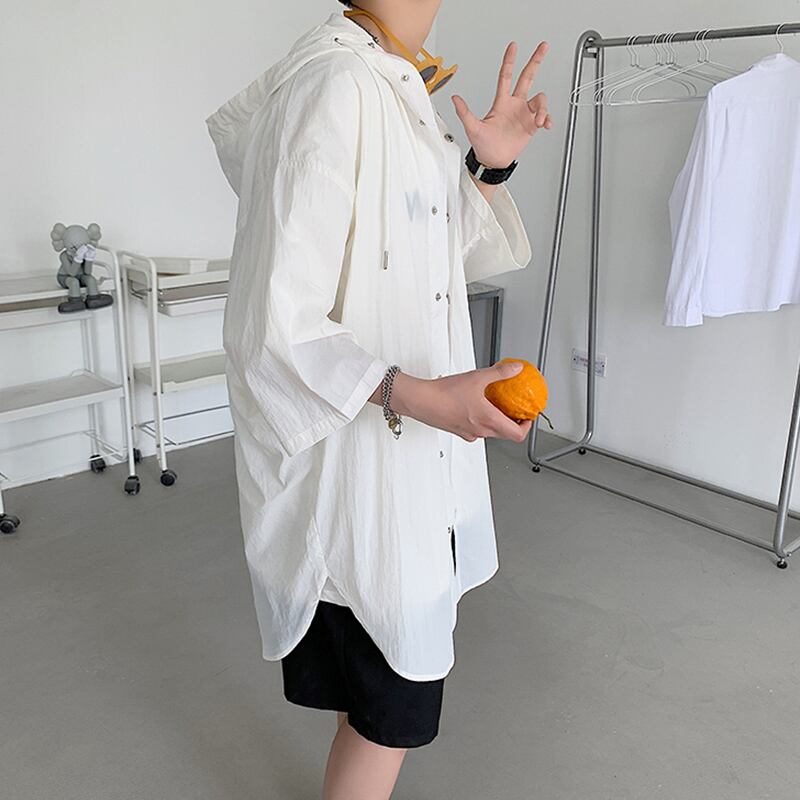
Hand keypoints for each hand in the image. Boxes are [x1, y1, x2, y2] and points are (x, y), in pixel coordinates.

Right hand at [389, 361, 532, 442]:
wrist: (420, 401)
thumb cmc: (444, 393)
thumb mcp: (477, 377)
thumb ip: (500, 373)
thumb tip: (516, 368)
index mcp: (488, 421)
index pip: (517, 434)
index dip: (527, 427)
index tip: (527, 416)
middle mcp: (480, 431)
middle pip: (505, 434)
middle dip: (513, 423)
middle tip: (514, 409)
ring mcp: (468, 433)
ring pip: (490, 432)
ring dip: (496, 421)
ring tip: (494, 404)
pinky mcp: (458, 431)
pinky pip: (476, 429)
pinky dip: (481, 420)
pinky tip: (474, 405)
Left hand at [451, 41, 551, 168]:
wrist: (493, 162)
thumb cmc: (483, 146)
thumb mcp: (472, 128)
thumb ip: (465, 112)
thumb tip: (454, 98)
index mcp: (501, 102)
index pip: (506, 76)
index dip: (509, 61)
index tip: (513, 46)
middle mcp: (514, 105)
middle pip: (527, 77)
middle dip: (535, 60)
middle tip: (543, 46)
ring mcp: (524, 114)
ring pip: (540, 100)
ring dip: (543, 109)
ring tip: (540, 120)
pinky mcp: (531, 126)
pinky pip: (545, 117)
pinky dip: (548, 119)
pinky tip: (546, 124)